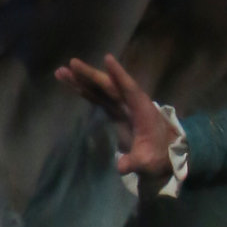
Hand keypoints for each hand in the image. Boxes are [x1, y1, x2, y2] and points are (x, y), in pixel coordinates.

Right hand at [54, 53, 172, 182]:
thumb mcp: (149, 162)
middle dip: (92, 75)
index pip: (130, 89)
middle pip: (110, 85)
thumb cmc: (160, 156)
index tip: (108, 59)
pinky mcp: (115, 112)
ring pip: (100, 89)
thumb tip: (121, 167)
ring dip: (82, 80)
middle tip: (71, 63)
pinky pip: (98, 98)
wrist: (165, 156)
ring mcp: (122, 106)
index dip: (119, 75)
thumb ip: (136, 162)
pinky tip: (71, 84)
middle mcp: (131, 103)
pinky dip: (84, 91)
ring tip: (61, 72)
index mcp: (143, 110)